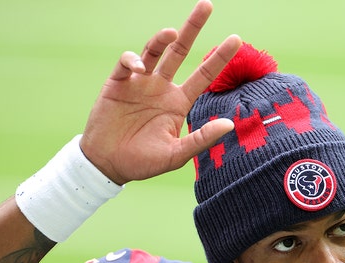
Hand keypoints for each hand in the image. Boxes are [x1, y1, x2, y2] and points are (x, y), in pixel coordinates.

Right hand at [80, 0, 240, 184]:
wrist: (107, 165)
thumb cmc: (142, 162)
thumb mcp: (176, 154)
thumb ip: (201, 139)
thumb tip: (229, 125)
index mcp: (178, 102)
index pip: (204, 74)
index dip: (220, 57)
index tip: (237, 39)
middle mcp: (161, 87)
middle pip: (180, 51)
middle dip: (193, 28)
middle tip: (207, 5)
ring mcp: (140, 83)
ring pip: (154, 51)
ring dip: (161, 39)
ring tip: (171, 32)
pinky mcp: (118, 83)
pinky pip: (127, 63)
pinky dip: (133, 60)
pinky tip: (139, 67)